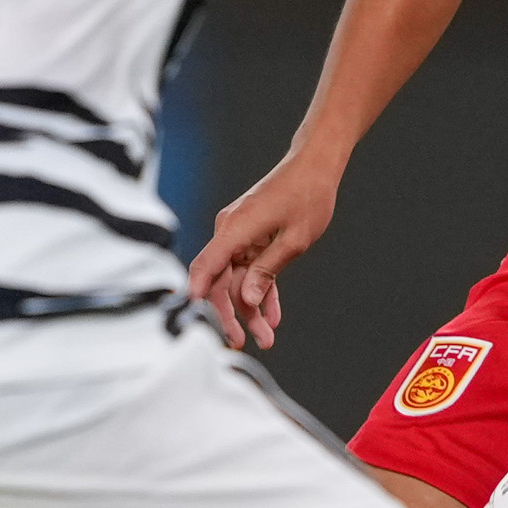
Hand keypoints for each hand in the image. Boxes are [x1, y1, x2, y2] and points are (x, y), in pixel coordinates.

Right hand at [186, 152, 345, 350]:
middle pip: (219, 280)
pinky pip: (250, 269)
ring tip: (267, 337)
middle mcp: (230, 231)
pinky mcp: (250, 237)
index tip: (191, 315)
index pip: (206, 265)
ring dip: (250, 308)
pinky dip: (260, 290)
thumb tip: (245, 300)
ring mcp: (239, 234)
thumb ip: (266, 272)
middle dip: (231, 314)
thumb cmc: (308, 195)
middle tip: (243, 341)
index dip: (197, 291)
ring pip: (237, 280)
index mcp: (235, 229)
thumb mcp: (294, 240)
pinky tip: (272, 315)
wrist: (316, 165)